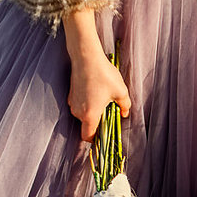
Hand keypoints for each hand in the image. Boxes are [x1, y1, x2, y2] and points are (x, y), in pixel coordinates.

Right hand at [63, 9, 131, 141]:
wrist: (85, 56)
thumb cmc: (103, 74)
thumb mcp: (121, 91)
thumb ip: (125, 106)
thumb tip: (125, 113)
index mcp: (90, 115)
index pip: (88, 137)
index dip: (96, 140)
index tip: (104, 136)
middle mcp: (78, 112)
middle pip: (87, 126)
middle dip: (98, 124)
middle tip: (110, 115)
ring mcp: (73, 103)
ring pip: (83, 116)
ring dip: (93, 113)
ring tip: (104, 101)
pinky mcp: (71, 94)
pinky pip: (80, 106)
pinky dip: (87, 104)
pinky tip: (96, 93)